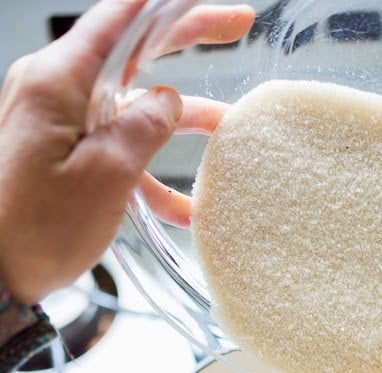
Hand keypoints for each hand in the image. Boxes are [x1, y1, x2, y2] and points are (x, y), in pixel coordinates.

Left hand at [0, 0, 254, 303]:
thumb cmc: (35, 231)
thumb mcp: (106, 177)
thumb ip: (143, 127)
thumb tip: (169, 99)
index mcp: (58, 80)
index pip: (125, 16)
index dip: (178, 6)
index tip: (222, 10)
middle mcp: (53, 88)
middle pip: (131, 50)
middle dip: (187, 42)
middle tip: (237, 30)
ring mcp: (55, 119)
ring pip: (128, 103)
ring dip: (177, 124)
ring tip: (227, 133)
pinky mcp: (58, 152)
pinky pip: (111, 145)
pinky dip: (146, 170)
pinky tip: (181, 207)